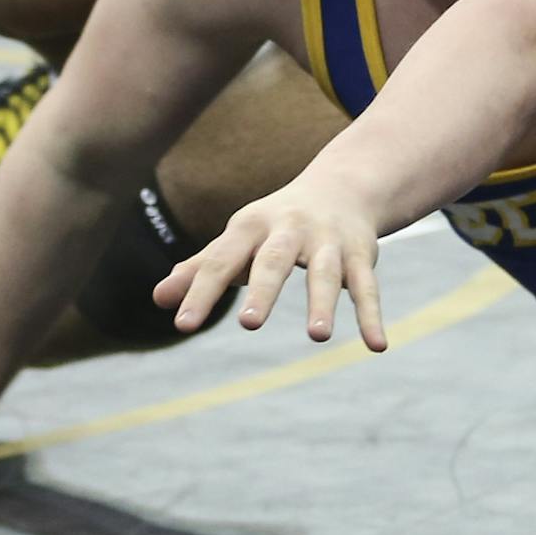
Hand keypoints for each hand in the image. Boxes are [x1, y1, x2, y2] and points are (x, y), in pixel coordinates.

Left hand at [154, 177, 386, 349]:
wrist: (342, 188)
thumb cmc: (276, 226)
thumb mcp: (238, 241)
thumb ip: (200, 269)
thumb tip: (158, 300)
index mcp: (252, 226)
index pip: (222, 260)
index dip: (201, 290)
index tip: (183, 324)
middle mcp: (290, 229)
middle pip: (275, 260)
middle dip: (264, 290)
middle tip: (248, 324)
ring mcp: (329, 241)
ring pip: (325, 272)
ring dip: (322, 302)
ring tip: (317, 337)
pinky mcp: (361, 254)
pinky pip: (368, 286)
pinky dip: (372, 316)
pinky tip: (377, 345)